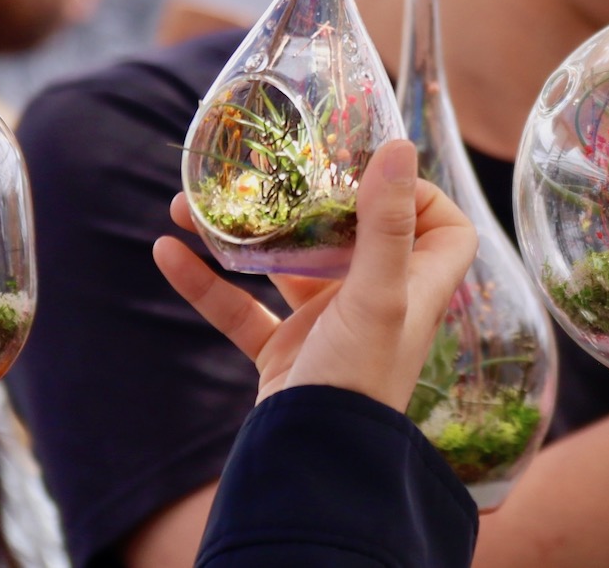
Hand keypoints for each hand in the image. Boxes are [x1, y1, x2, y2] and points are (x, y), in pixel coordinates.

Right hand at [154, 139, 477, 412]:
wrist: (314, 463)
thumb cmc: (360, 379)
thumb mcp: (378, 295)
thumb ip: (387, 223)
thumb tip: (399, 145)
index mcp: (412, 285)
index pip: (441, 228)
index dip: (420, 194)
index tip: (375, 167)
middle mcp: (374, 299)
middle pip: (350, 233)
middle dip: (303, 197)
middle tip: (268, 165)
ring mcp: (326, 325)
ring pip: (284, 264)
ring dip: (241, 234)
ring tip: (191, 202)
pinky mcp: (283, 352)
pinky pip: (240, 308)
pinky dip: (205, 282)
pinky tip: (167, 251)